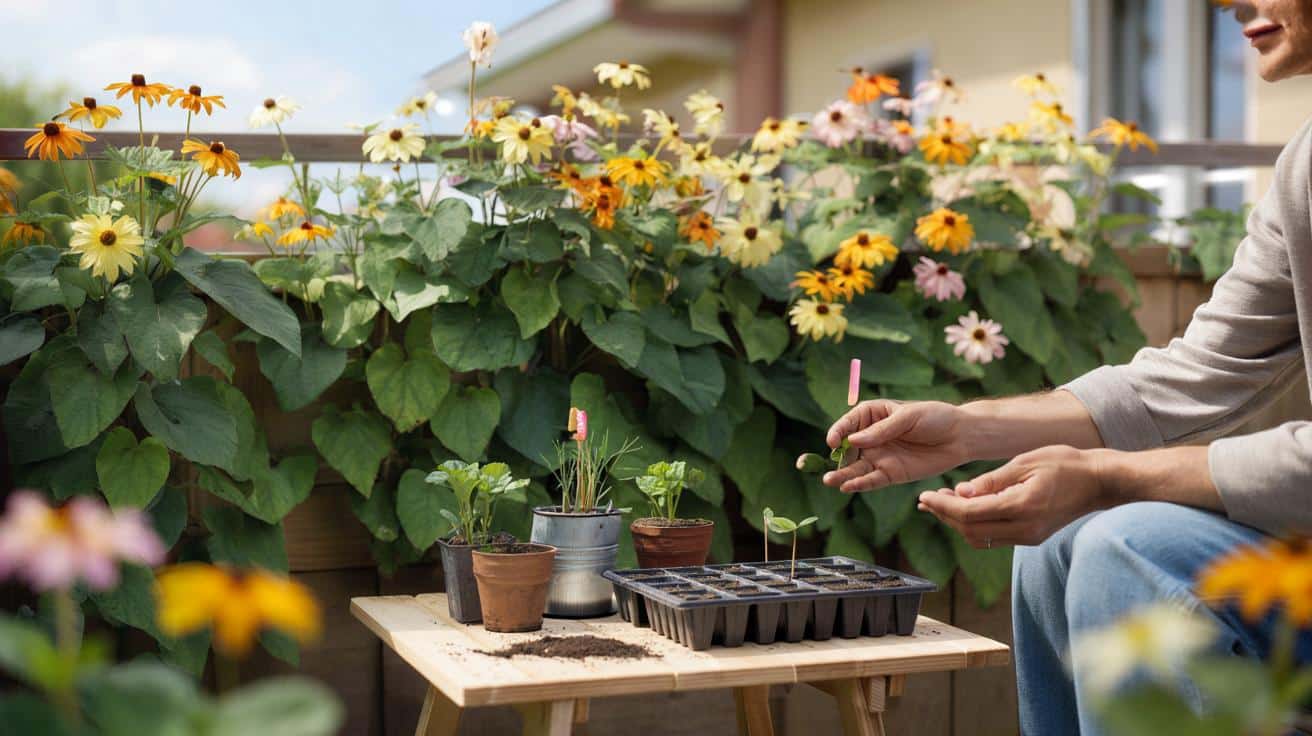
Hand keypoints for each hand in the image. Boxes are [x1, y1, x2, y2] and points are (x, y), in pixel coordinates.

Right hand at [813, 400, 967, 492]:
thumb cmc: (935, 418)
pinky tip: (849, 487)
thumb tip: (854, 440)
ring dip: (842, 475)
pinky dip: (860, 484)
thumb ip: (882, 430)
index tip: (834, 442)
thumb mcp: (908, 417)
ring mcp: (879, 457)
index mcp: (872, 415)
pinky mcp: (890, 474)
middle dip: (836, 459)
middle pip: (847, 449)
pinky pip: (871, 480)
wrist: (960, 437)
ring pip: (855, 467)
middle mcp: (871, 438)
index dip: (838, 432)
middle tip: (825, 470)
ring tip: (829, 481)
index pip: (848, 424)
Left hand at [916, 445, 1110, 547]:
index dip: (942, 507)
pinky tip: (966, 508)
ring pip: (980, 538)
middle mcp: (1025, 528)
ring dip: (957, 522)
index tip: (923, 496)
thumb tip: (960, 492)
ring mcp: (1029, 536)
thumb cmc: (1066, 464)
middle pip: (970, 530)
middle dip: (945, 515)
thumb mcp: (1025, 462)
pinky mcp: (1032, 537)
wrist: (1101, 481)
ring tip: (941, 502)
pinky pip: (994, 537)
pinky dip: (975, 525)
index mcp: (1022, 507)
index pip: (969, 514)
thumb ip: (991, 480)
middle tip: (927, 498)